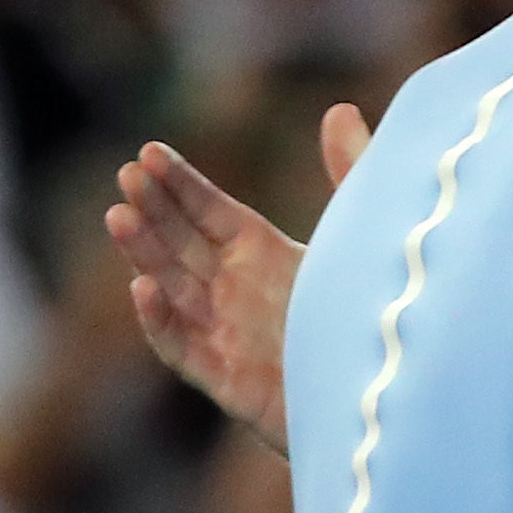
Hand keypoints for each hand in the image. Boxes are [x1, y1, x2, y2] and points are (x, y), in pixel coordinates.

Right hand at [104, 104, 369, 453]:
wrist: (393, 402)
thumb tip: (338, 109)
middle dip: (153, 210)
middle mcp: (240, 294)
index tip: (149, 151)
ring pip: (174, 288)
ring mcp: (230, 338)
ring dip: (145, 254)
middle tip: (126, 174)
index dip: (180, 184)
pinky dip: (161, 323)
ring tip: (118, 216)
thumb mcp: (366, 237)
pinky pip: (184, 350)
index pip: (211, 213)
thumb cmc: (379, 321)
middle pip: (183, 244)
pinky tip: (145, 287)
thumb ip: (351, 176)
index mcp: (267, 258)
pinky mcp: (230, 382)